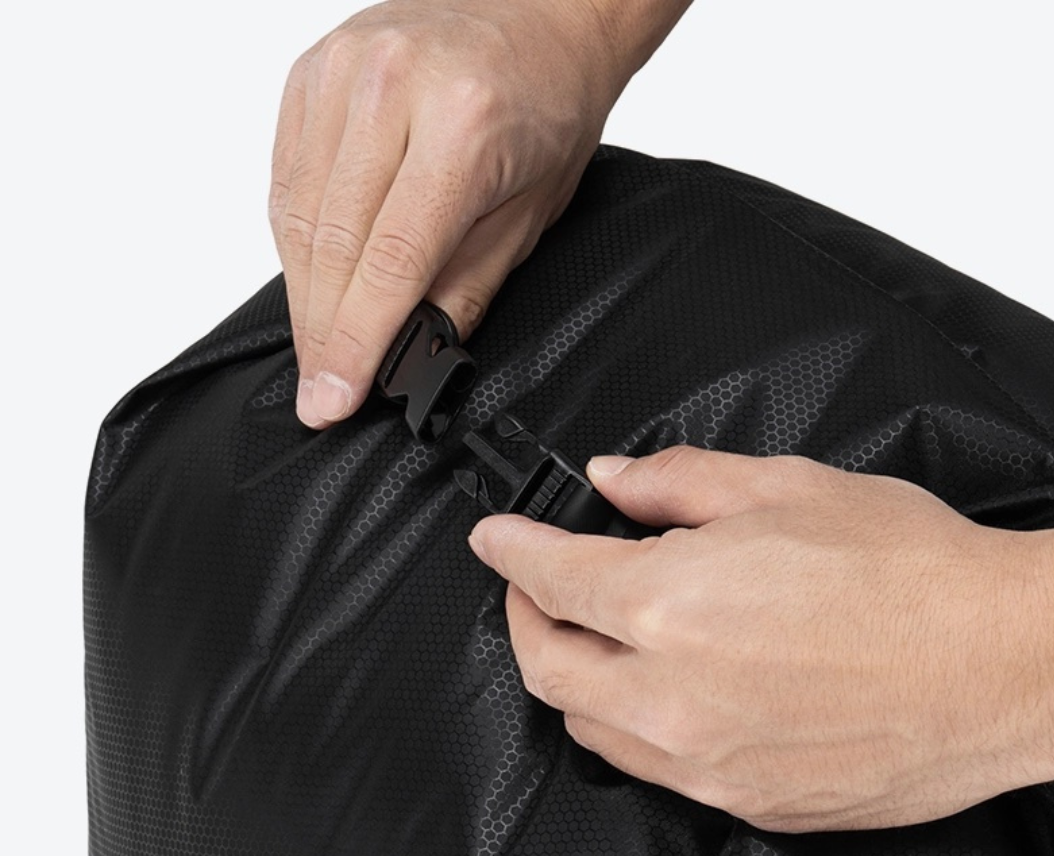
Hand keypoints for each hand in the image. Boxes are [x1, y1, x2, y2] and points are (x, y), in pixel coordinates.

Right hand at [269, 0, 638, 428]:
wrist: (540, 19)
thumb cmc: (546, 111)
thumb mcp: (529, 216)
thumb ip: (466, 287)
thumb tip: (409, 352)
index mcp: (462, 126)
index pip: (390, 262)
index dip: (357, 342)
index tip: (333, 398)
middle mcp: (391, 87)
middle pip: (332, 244)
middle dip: (323, 334)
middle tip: (320, 391)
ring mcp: (341, 71)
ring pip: (296, 215)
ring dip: (304, 295)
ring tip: (318, 348)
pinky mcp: (310, 71)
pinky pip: (285, 178)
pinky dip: (293, 241)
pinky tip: (311, 281)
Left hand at [466, 446, 1053, 832]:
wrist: (1006, 664)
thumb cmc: (909, 570)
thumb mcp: (785, 489)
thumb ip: (678, 485)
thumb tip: (612, 479)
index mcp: (667, 606)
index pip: (550, 579)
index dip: (511, 551)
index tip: (495, 540)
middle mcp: (669, 697)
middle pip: (548, 666)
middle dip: (526, 618)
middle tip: (536, 586)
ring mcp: (704, 764)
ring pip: (590, 728)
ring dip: (571, 677)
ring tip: (589, 638)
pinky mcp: (744, 803)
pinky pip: (653, 768)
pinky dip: (628, 724)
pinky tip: (655, 693)